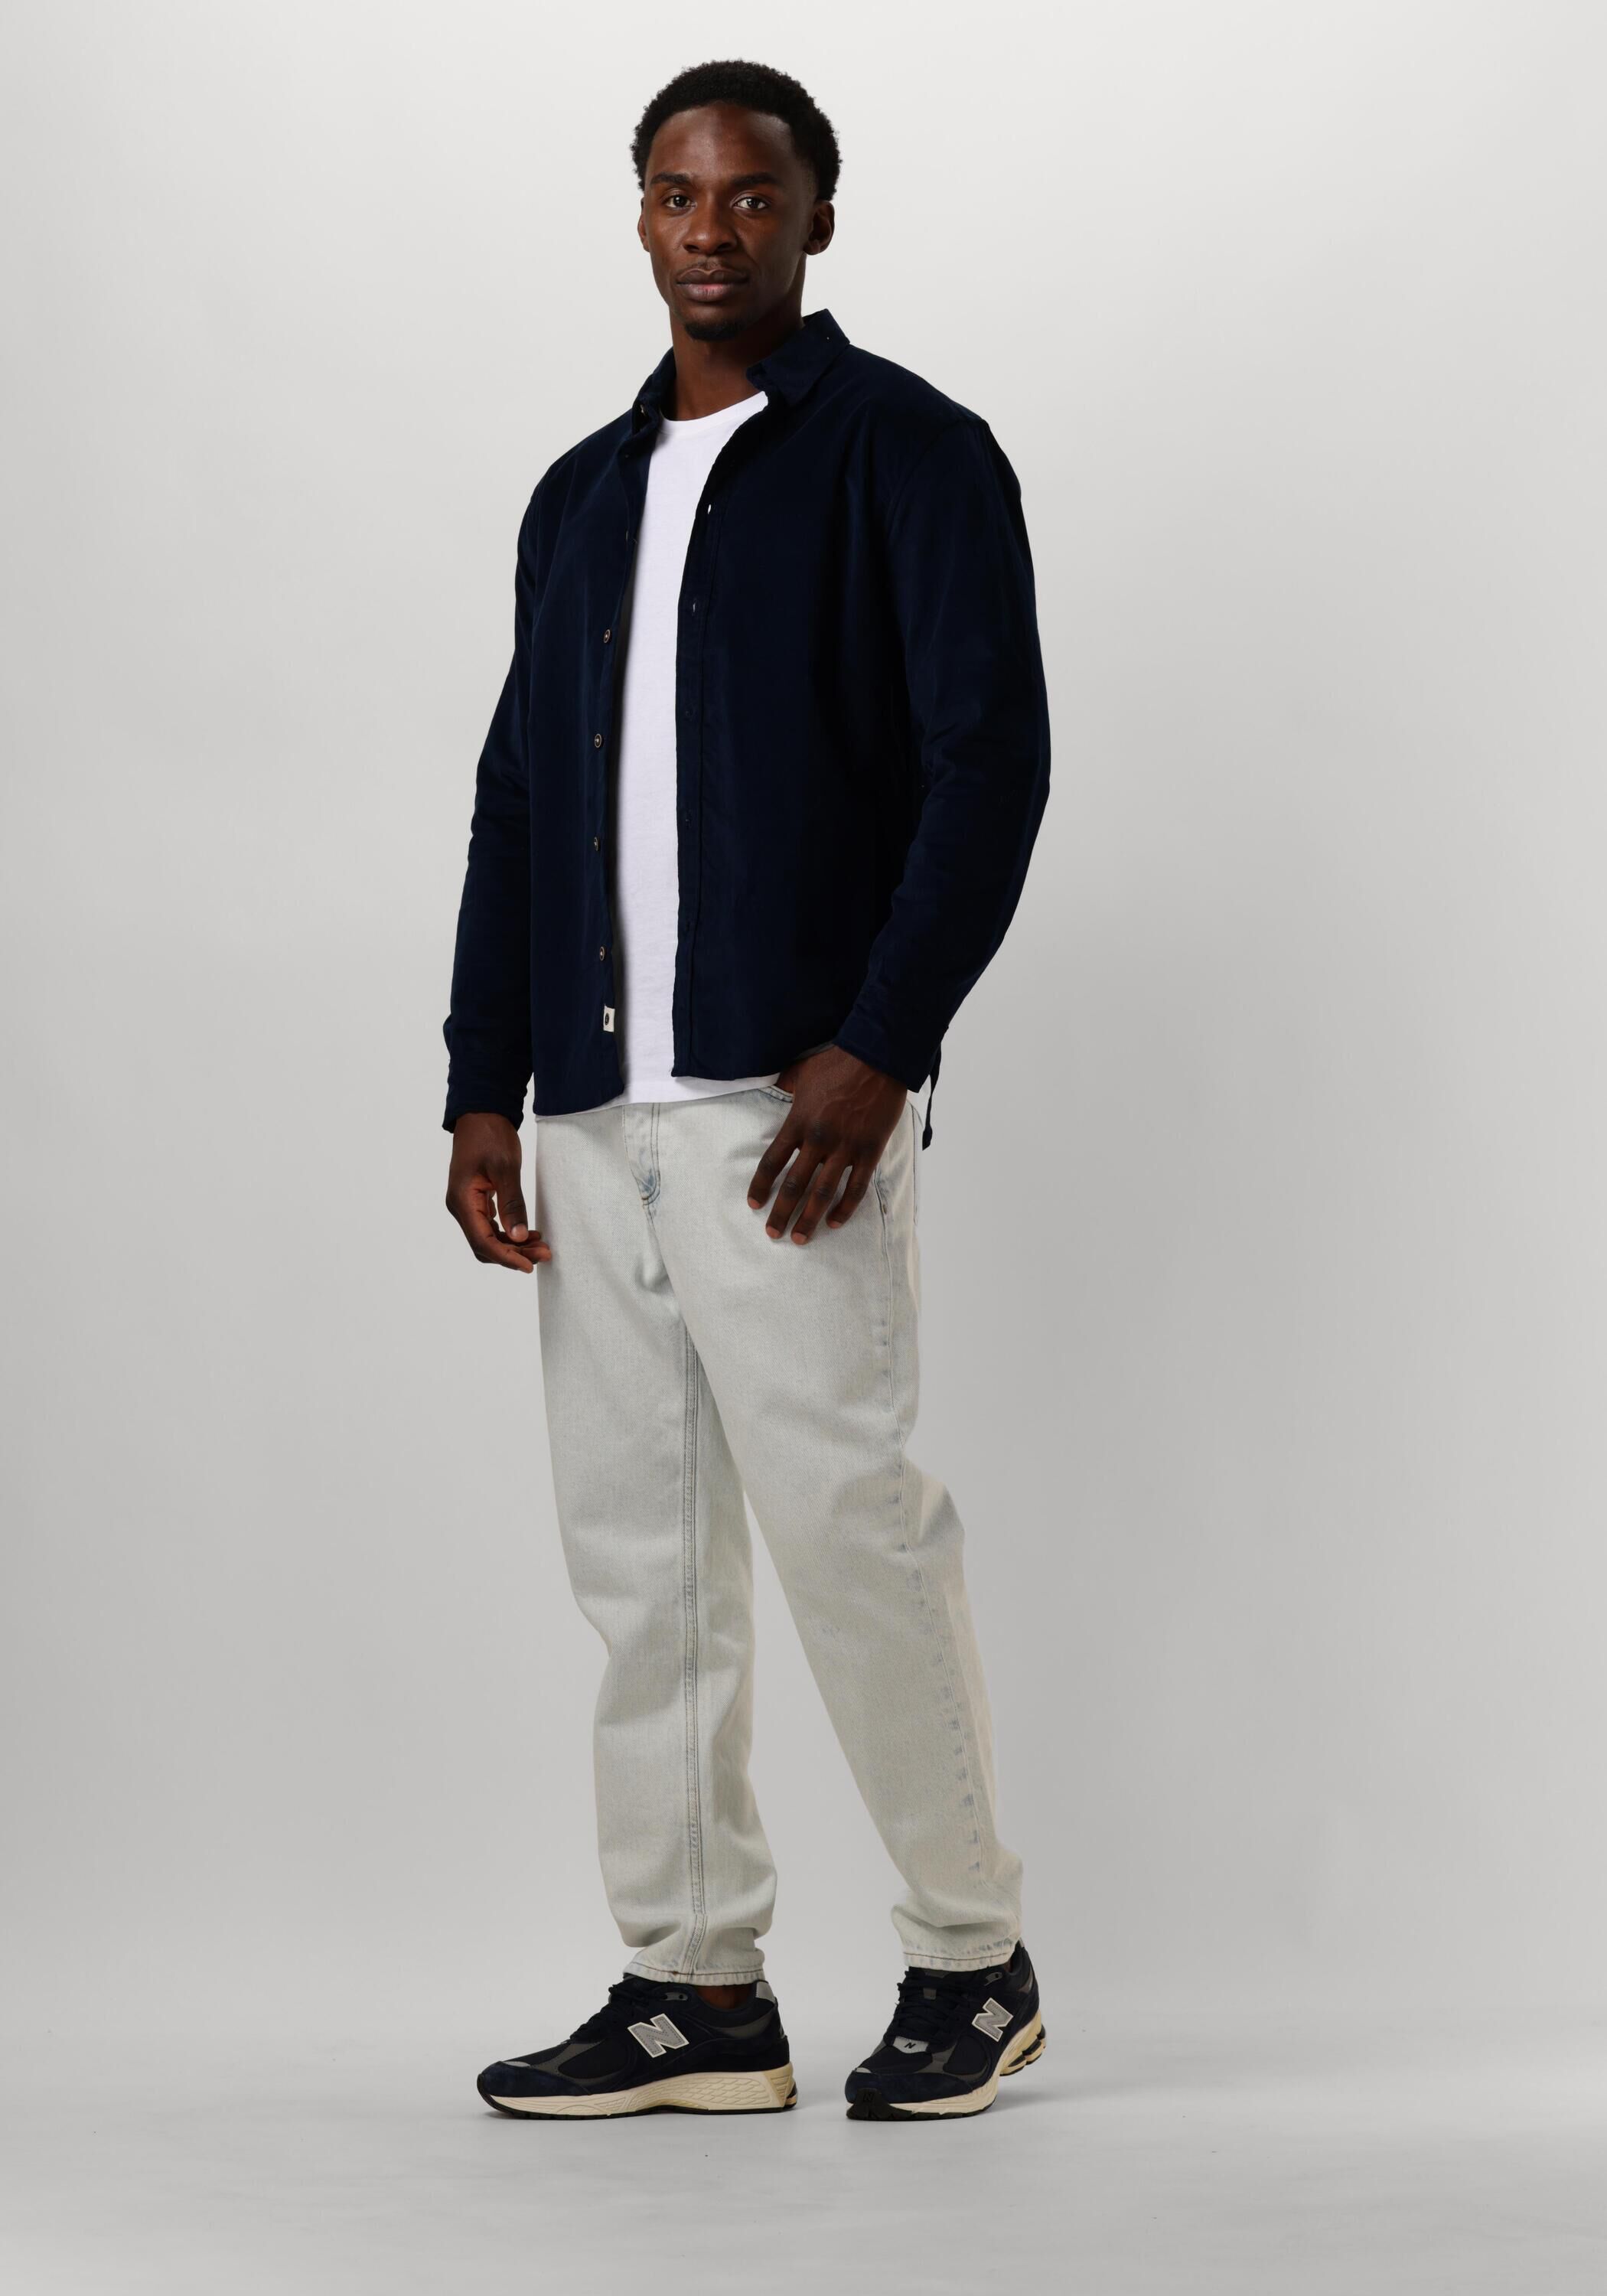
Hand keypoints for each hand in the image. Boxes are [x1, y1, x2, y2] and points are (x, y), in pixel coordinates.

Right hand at [445, 1113, 549, 1271]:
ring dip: (513, 1245)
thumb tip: (519, 1236)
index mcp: (462, 1200)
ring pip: (488, 1237)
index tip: (528, 1265)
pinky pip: (490, 1226)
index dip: (505, 1257)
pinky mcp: (476, 1200)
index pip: (482, 1241)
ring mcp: (466, 1204)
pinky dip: (508, 1233)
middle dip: (513, 1254)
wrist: (481, 1112)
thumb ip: (511, 1203)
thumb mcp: (505, 1168)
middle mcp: (460, 1207)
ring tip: (541, 1246)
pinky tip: (528, 1233)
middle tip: (544, 1253)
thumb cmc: (490, 1134)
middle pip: (485, 1245)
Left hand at [747, 1047, 908, 1243]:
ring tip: (800, 1239)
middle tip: (773, 1234)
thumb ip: (783, 1087)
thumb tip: (770, 1089)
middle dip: (782, 1213)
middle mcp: (819, 1140)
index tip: (753, 1205)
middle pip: (794, 1185)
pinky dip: (845, 1208)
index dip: (760, 1186)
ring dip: (810, 1219)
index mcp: (798, 1122)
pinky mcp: (869, 1151)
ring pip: (823, 1193)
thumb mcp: (800, 1072)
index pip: (772, 1162)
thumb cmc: (837, 1062)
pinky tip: (835, 1223)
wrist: (877, 1056)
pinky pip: (856, 1188)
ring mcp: (846, 1147)